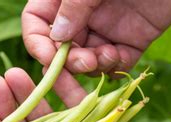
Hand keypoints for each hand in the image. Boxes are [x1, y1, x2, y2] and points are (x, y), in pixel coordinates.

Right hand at [22, 0, 170, 75]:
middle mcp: (83, 15)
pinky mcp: (132, 41)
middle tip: (84, 66)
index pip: (37, 23)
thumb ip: (75, 5)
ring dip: (92, 65)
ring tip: (107, 55)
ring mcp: (107, 29)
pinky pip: (115, 64)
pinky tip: (120, 55)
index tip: (50, 58)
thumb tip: (56, 37)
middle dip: (68, 64)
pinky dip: (114, 66)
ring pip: (87, 61)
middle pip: (61, 49)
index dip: (38, 43)